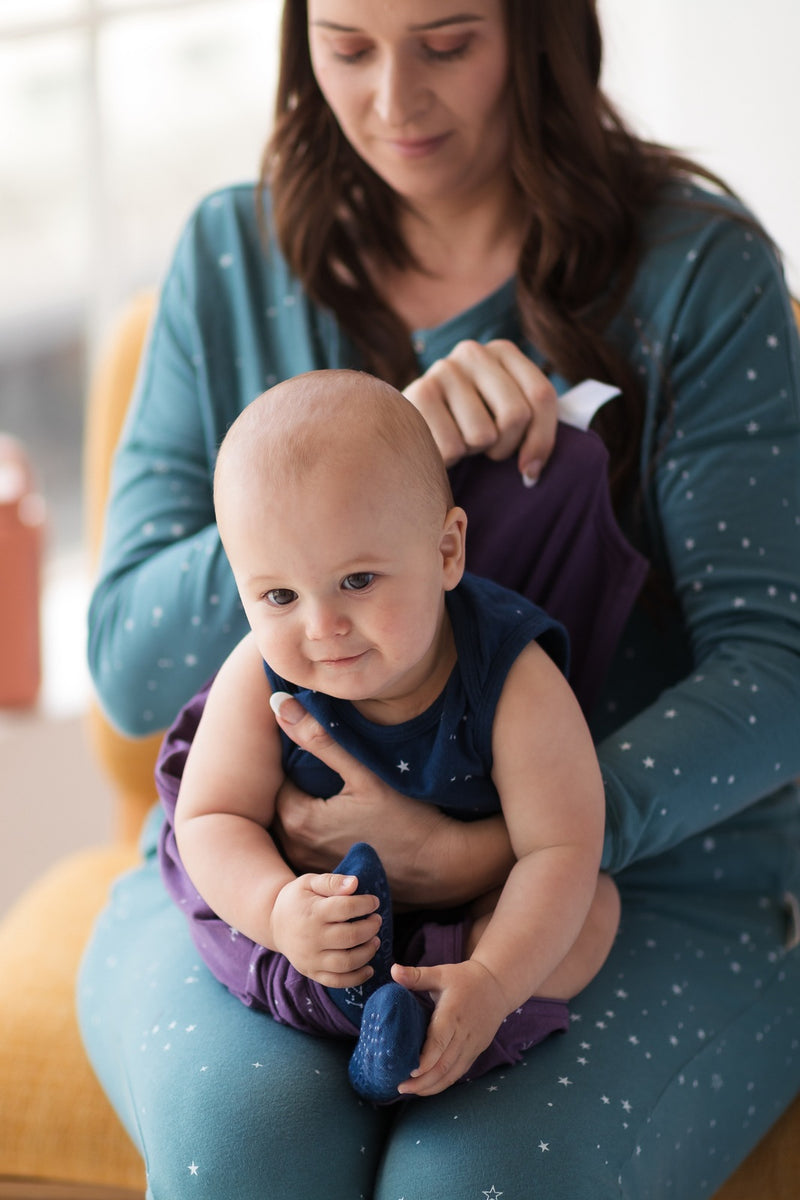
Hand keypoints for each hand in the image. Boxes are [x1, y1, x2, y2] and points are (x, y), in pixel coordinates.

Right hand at [270, 871, 381, 987]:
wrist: (274, 924)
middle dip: (371, 928)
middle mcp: (311, 938)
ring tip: (375, 940)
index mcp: (312, 912)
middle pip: (350, 936)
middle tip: (377, 920)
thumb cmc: (297, 900)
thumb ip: (332, 882)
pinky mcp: (312, 973)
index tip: (374, 902)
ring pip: (347, 962)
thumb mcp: (309, 883)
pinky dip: (357, 978)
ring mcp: (310, 959)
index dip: (366, 904)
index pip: (346, 908)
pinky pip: (338, 982)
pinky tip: (369, 968)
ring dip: (368, 952)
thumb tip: (355, 883)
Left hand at [271, 694, 459, 905]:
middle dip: (299, 788)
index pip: (277, 781)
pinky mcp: (330, 880)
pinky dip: (321, 837)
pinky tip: (347, 826)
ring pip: (296, 830)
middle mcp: (296, 849)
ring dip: (308, 813)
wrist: (440, 864)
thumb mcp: (361, 772)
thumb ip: (318, 739)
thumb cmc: (405, 816)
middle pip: (284, 806)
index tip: (318, 757)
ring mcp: (312, 870)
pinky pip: (312, 850)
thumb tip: (278, 704)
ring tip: (337, 798)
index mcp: (298, 819)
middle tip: (327, 774)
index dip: (294, 765)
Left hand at [392, 959, 509, 1096]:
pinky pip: (460, 1072)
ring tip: (411, 1091)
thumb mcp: (440, 973)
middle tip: (401, 1088)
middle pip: (444, 1064)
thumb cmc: (464, 979)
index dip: (426, 1060)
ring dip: (432, 1086)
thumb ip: (416, 975)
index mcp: (453, 1014)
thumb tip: (393, 970)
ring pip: (453, 1073)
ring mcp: (472, 1045)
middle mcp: (464, 1033)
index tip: (410, 1072)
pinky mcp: (476, 1051)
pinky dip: (444, 1082)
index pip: (439, 1042)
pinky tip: (428, 1087)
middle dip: (423, 1080)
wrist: (497, 986)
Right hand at [403, 339, 557, 481]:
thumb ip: (532, 433)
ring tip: (457, 437)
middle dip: (506, 447)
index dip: (542, 441)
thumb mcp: (504, 418)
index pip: (542, 396)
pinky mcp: (418, 393)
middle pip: (516, 415)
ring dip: (472, 451)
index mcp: (502, 351)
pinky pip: (453, 447)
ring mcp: (443, 369)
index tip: (530, 468)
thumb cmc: (466, 424)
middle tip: (488, 450)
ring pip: (483, 435)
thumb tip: (530, 472)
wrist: (408, 424)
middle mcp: (473, 351)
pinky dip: (447, 458)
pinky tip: (435, 442)